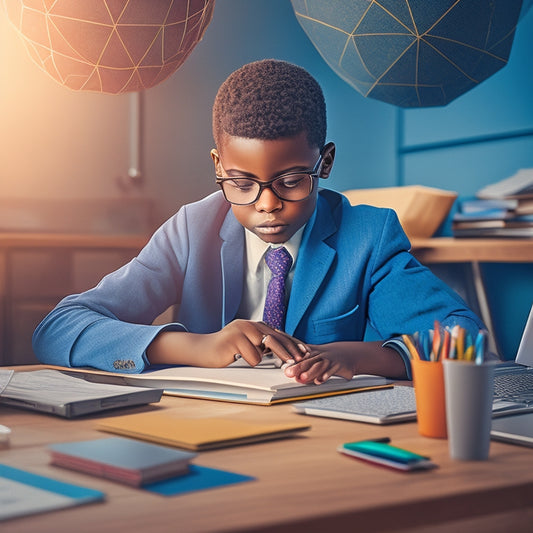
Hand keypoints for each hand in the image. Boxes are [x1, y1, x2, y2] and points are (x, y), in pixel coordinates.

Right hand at [147, 320, 308, 367]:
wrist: (202, 350)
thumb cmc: (226, 350)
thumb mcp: (246, 344)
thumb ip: (261, 344)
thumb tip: (284, 352)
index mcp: (253, 325)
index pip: (277, 334)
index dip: (292, 343)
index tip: (304, 353)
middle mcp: (248, 324)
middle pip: (275, 337)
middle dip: (290, 350)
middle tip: (301, 360)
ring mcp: (240, 330)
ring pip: (265, 344)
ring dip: (276, 356)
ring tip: (287, 364)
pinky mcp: (232, 339)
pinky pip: (251, 354)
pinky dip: (251, 361)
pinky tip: (244, 361)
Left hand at [284, 344, 354, 384]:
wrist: (347, 354)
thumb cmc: (326, 357)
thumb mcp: (313, 355)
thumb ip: (301, 364)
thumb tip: (287, 372)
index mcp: (312, 351)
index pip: (300, 355)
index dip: (292, 360)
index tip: (284, 366)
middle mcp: (320, 355)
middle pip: (308, 361)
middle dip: (298, 367)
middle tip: (289, 373)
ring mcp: (330, 360)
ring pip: (319, 365)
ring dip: (311, 372)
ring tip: (303, 378)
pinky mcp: (339, 366)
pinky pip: (332, 370)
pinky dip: (326, 375)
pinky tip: (320, 380)